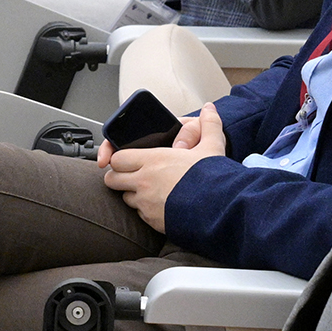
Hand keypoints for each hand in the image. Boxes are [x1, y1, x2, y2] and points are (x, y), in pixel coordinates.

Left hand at [98, 104, 225, 231]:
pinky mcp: (152, 221)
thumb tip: (209, 109)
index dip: (119, 158)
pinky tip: (161, 205)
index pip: (117, 158)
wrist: (219, 209)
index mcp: (153, 160)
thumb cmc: (212, 178)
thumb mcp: (212, 146)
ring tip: (150, 191)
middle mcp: (144, 181)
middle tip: (132, 176)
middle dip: (119, 177)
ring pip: (125, 198)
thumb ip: (209, 125)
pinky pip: (140, 215)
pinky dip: (146, 210)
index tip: (127, 159)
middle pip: (112, 179)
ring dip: (133, 194)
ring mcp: (146, 203)